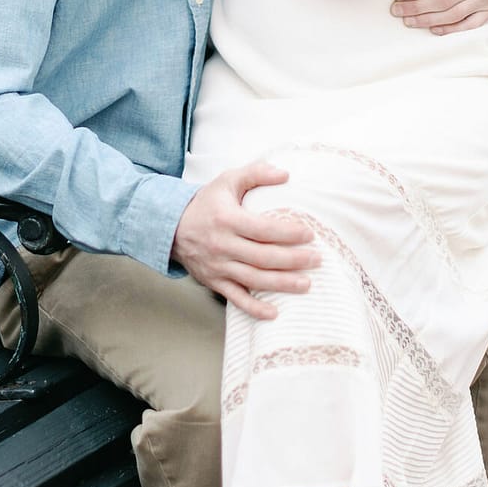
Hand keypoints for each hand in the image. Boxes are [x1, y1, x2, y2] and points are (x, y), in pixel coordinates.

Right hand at [172, 163, 319, 321]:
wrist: (171, 227)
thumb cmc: (206, 203)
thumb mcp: (227, 180)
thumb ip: (256, 173)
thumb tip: (285, 174)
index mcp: (227, 219)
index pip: (263, 229)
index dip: (288, 233)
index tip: (309, 234)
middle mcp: (222, 245)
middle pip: (263, 257)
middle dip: (293, 260)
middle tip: (317, 259)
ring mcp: (218, 267)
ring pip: (254, 279)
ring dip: (282, 284)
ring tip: (307, 284)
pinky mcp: (214, 282)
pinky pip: (236, 299)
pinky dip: (254, 308)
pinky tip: (274, 313)